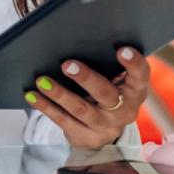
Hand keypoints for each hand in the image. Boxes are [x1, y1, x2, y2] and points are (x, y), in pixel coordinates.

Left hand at [27, 46, 146, 148]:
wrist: (103, 132)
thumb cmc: (108, 94)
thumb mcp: (117, 82)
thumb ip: (109, 66)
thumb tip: (82, 37)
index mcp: (135, 92)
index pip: (140, 77)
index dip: (134, 64)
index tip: (122, 49)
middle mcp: (123, 111)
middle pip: (105, 93)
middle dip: (86, 78)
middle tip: (67, 64)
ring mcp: (103, 126)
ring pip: (80, 109)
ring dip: (60, 94)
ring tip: (42, 80)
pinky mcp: (84, 136)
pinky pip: (62, 119)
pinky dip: (46, 106)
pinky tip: (33, 95)